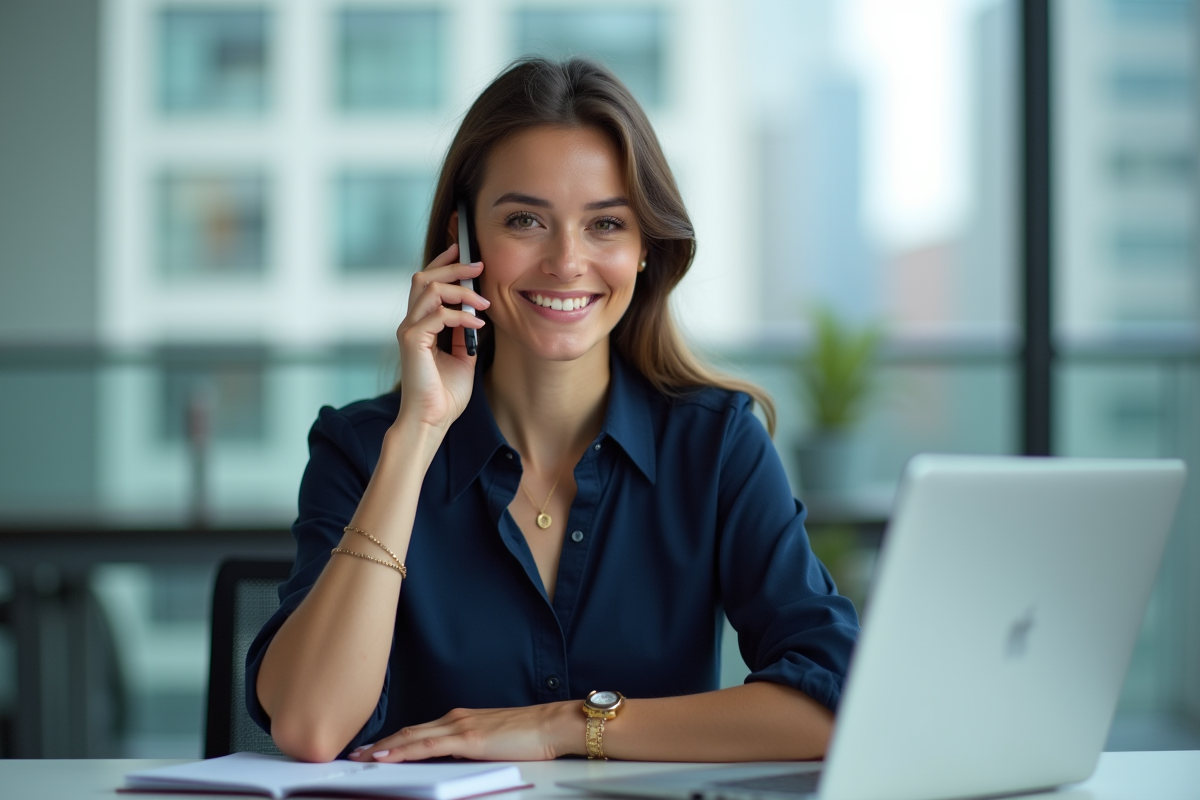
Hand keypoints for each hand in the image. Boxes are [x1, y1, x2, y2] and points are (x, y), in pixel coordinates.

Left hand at [346, 701, 582, 761]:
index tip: (373, 749)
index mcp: (462, 720)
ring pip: (412, 737)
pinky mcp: (468, 739)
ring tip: (361, 757)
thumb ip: (470, 749)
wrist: (552, 725)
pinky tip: (386, 756)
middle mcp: (456, 719)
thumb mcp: (492, 743)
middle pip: (408, 732)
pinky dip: (403, 751)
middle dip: (380, 744)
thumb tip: (452, 761)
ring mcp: (461, 727)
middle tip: (354, 753)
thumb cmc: (530, 735)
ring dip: (384, 747)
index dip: (393, 740)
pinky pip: (427, 747)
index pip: (418, 731)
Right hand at [394, 243, 489, 434]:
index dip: (444, 263)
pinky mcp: (412, 341)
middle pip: (424, 277)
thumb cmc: (445, 394)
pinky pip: (438, 314)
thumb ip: (464, 334)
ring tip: (483, 301)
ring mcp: (409, 330)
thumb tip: (476, 313)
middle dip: (453, 266)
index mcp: (420, 325)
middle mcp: (411, 323)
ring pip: (430, 288)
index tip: (464, 252)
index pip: (427, 283)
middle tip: (479, 265)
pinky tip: (478, 325)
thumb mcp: (463, 357)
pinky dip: (462, 316)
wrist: (432, 420)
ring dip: (461, 290)